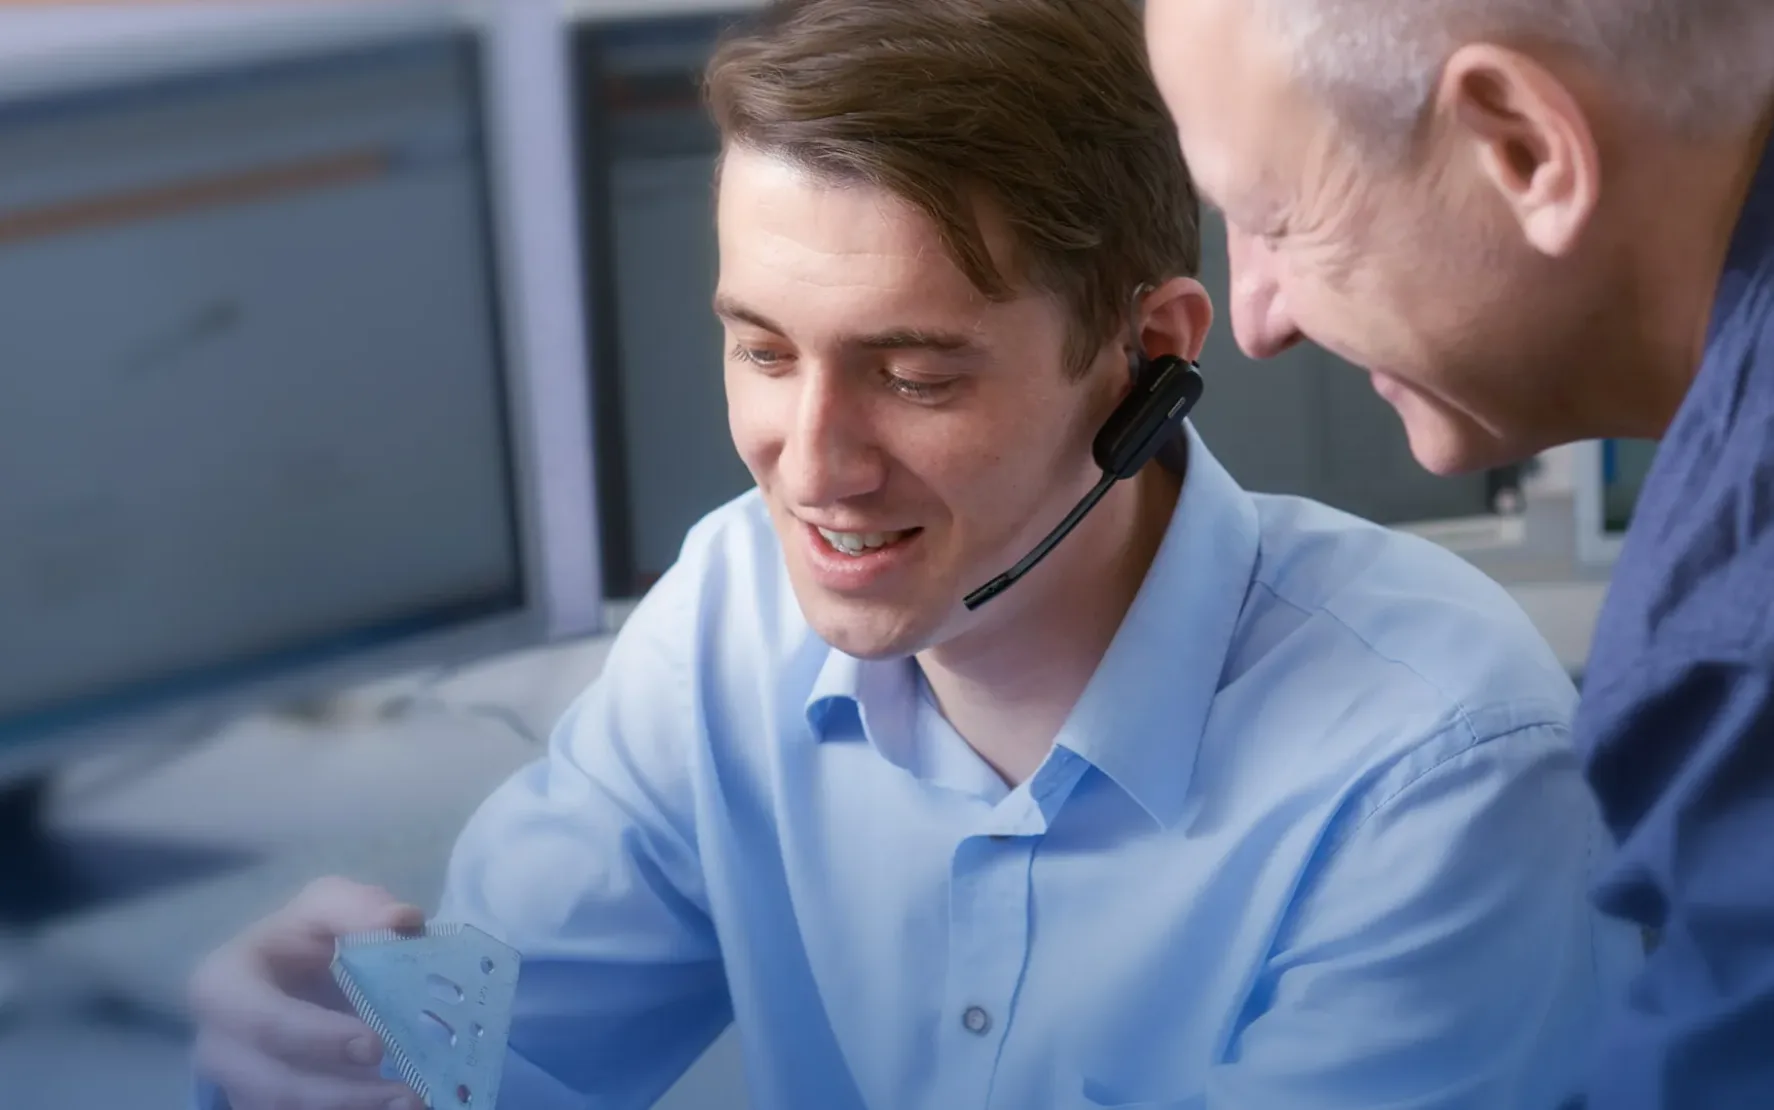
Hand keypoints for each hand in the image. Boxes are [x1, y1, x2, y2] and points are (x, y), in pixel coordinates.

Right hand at [189, 876, 428, 1109]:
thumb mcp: (325, 908)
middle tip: (408, 1094)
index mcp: (221, 988)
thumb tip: (399, 921)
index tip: (374, 1045)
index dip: (317, 1038)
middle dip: (344, 1095)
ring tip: (411, 1105)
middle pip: (274, 1087)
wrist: (284, 978)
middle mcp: (219, 1048)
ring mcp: (237, 1088)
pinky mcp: (260, 1109)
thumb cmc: (301, 940)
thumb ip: (357, 908)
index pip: (262, 1021)